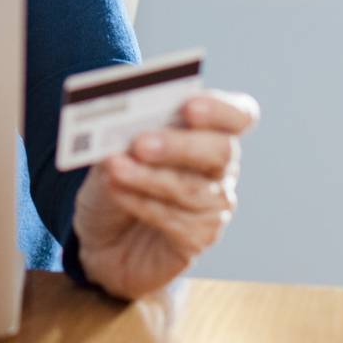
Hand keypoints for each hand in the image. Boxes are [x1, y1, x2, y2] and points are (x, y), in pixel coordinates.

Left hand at [71, 89, 259, 299]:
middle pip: (221, 150)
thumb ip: (125, 131)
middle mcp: (220, 166)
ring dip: (148, 176)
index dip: (221, 109)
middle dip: (179, 145)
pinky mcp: (199, 236)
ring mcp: (215, 204)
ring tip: (114, 167)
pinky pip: (174, 218)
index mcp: (208, 130)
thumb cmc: (115, 178)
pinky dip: (140, 202)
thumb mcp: (114, 146)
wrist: (104, 235)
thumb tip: (124, 123)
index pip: (238, 115)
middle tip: (141, 143)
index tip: (189, 106)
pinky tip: (116, 190)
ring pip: (191, 188)